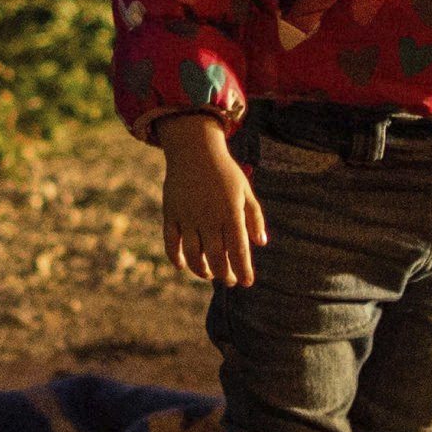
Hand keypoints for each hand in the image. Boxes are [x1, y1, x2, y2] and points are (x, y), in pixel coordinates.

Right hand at [157, 115, 268, 285]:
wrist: (194, 149)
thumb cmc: (224, 171)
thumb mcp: (245, 191)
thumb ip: (254, 217)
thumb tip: (260, 243)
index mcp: (230, 212)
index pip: (239, 250)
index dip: (244, 270)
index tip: (247, 282)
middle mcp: (208, 217)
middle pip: (216, 257)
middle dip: (225, 274)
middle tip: (230, 280)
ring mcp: (187, 216)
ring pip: (193, 255)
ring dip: (201, 270)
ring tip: (209, 274)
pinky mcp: (171, 213)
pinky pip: (171, 242)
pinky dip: (175, 257)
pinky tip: (183, 266)